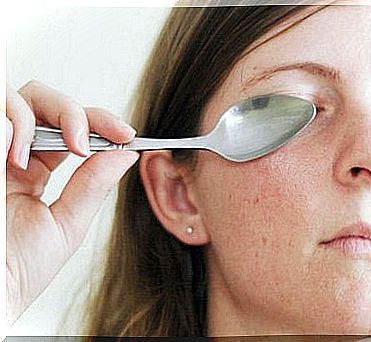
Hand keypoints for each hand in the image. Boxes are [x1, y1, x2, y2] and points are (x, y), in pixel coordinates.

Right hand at [5, 80, 138, 324]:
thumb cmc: (16, 269)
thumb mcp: (66, 225)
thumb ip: (93, 186)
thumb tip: (126, 154)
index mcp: (36, 170)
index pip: (71, 129)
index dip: (100, 123)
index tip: (126, 135)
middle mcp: (12, 154)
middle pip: (46, 103)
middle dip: (76, 112)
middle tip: (91, 139)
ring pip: (20, 96)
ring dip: (47, 115)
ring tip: (56, 151)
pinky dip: (12, 122)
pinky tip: (15, 156)